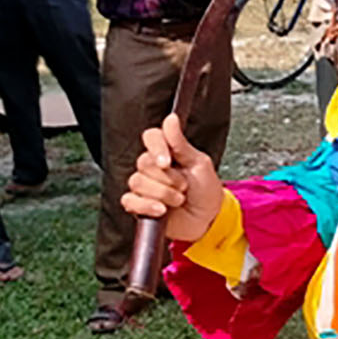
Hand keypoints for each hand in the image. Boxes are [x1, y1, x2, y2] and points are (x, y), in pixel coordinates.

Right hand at [120, 111, 224, 240]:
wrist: (208, 220)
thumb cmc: (205, 191)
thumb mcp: (199, 164)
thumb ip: (181, 143)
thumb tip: (170, 119)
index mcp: (167, 153)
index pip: (151, 137)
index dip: (156, 147)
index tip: (167, 161)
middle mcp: (152, 167)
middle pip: (143, 162)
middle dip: (168, 178)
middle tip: (184, 186)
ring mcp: (144, 186)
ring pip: (137, 182)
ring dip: (163, 193)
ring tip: (179, 199)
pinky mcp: (138, 205)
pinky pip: (129, 201)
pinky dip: (147, 206)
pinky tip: (161, 210)